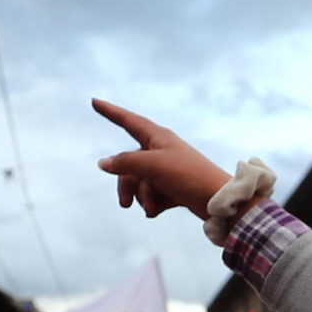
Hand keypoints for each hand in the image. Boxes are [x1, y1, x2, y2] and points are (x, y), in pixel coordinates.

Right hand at [93, 100, 232, 214]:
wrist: (217, 201)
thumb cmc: (188, 176)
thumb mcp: (152, 166)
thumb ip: (124, 163)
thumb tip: (103, 163)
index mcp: (157, 137)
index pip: (128, 120)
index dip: (110, 112)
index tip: (94, 101)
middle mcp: (160, 150)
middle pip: (128, 165)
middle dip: (126, 185)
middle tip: (124, 204)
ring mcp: (166, 170)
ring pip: (139, 183)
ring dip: (143, 197)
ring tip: (154, 206)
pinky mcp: (172, 187)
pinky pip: (152, 195)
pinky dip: (154, 204)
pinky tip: (160, 210)